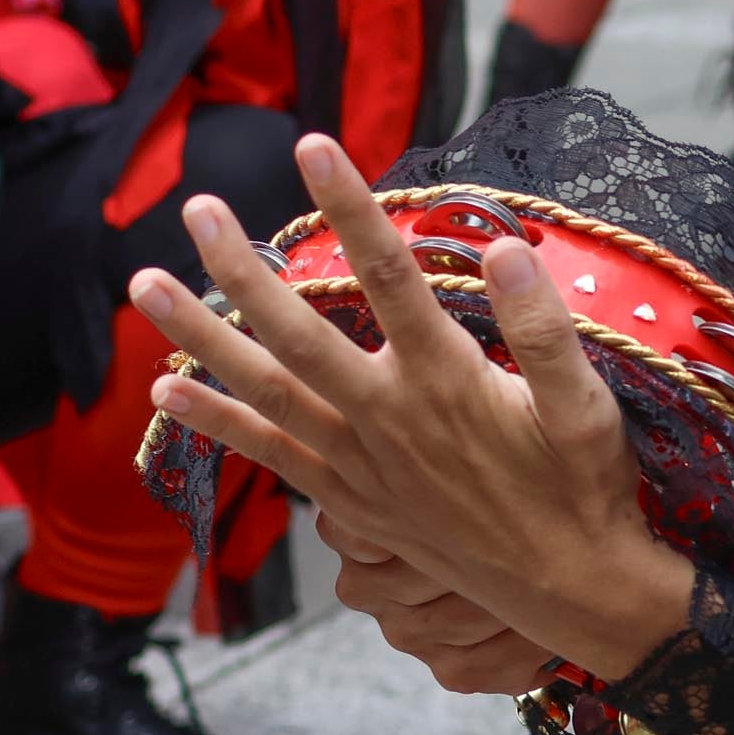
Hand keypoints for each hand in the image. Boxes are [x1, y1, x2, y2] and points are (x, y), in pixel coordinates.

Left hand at [130, 137, 693, 676]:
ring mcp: (359, 460)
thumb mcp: (589, 407)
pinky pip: (267, 452)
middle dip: (240, 266)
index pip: (389, 275)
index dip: (349, 207)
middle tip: (196, 205)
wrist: (569, 588)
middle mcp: (387, 416)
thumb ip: (543, 327)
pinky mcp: (350, 497)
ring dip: (200, 334)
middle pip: (297, 329)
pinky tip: (166, 388)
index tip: (312, 146)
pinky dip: (214, 422)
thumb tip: (503, 245)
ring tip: (144, 284)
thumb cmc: (585, 490)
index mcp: (446, 382)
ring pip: (262, 387)